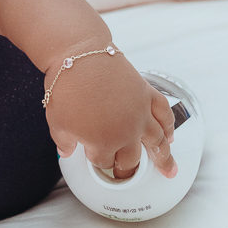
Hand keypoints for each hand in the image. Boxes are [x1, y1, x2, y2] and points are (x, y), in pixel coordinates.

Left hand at [45, 47, 177, 179]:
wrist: (80, 54)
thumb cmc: (66, 87)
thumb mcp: (56, 121)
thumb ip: (63, 141)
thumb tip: (67, 151)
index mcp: (103, 143)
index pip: (103, 162)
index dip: (98, 161)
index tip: (95, 158)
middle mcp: (126, 132)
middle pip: (131, 159)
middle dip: (126, 169)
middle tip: (125, 172)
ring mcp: (140, 113)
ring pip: (158, 142)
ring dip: (164, 158)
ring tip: (169, 169)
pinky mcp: (147, 94)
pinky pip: (165, 114)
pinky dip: (169, 126)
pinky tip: (170, 135)